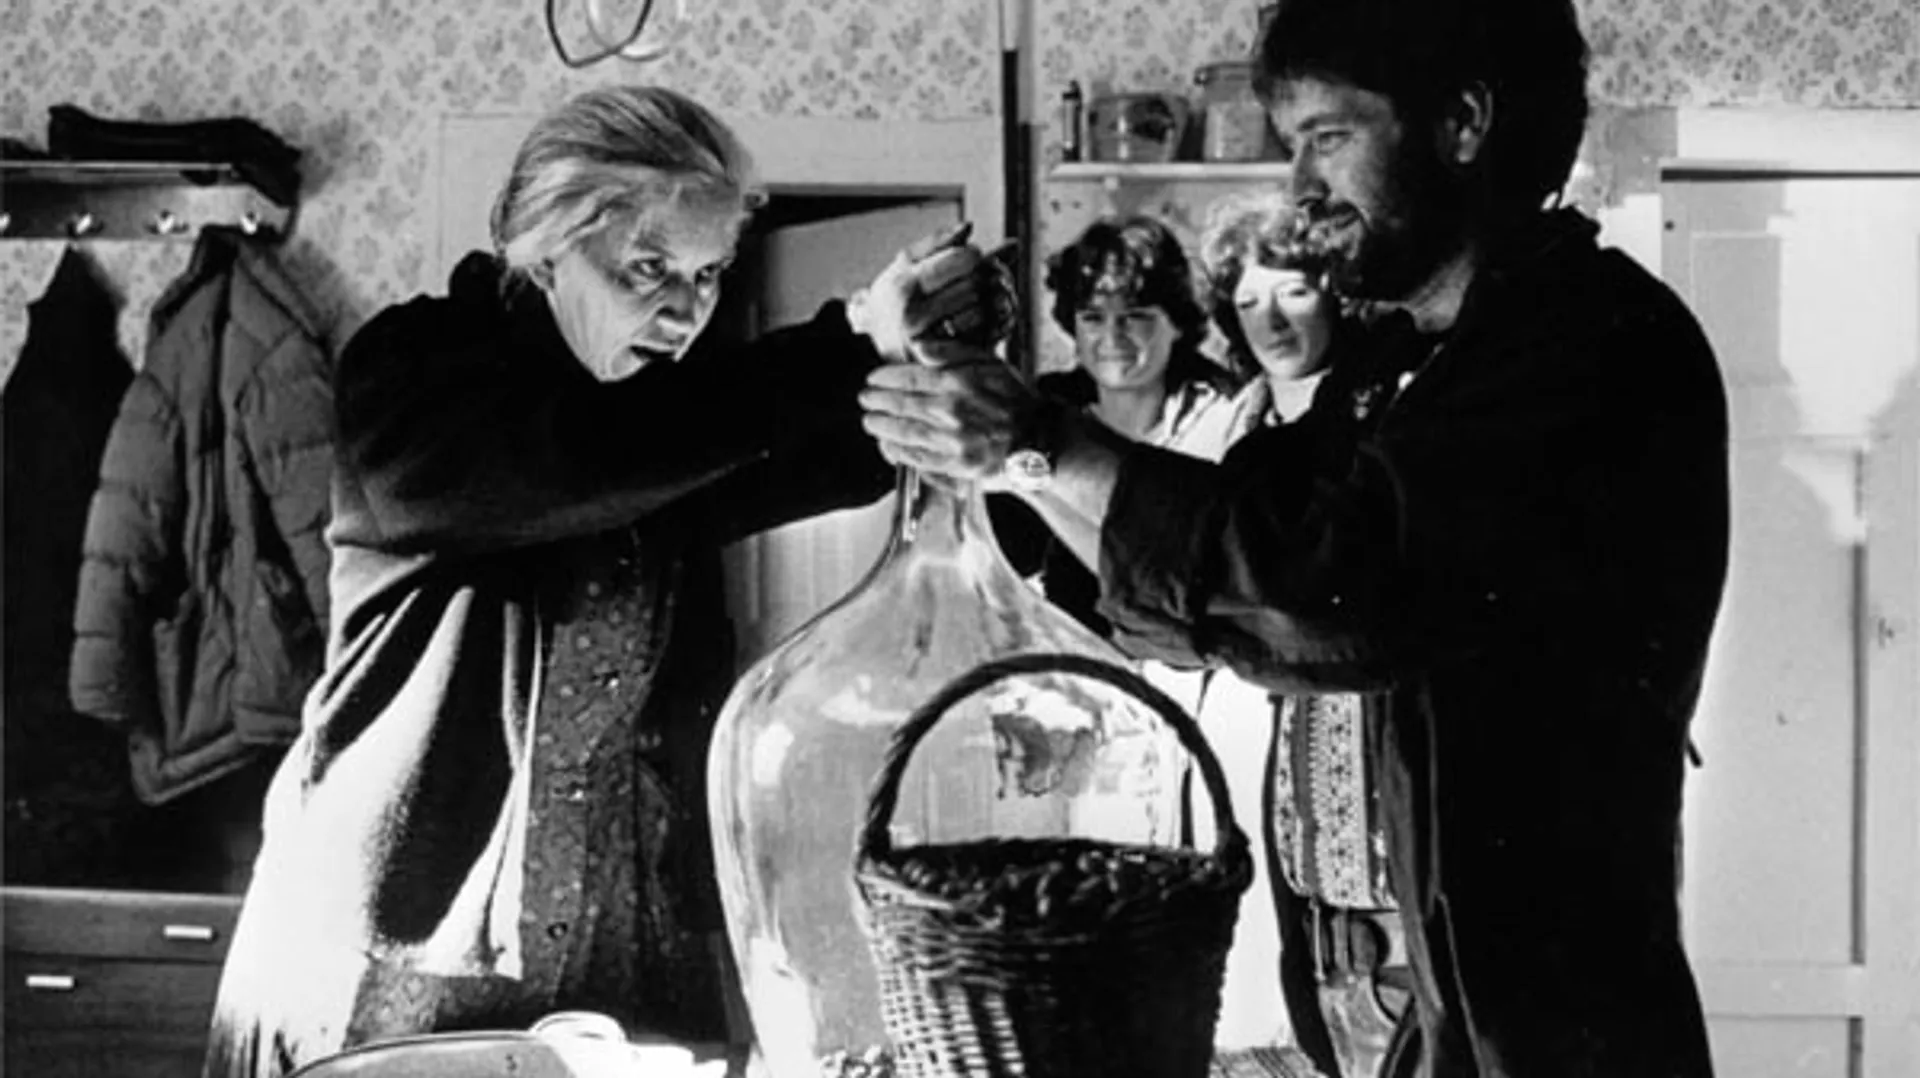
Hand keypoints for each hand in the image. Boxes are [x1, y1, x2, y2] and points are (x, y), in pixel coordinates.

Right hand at [850, 224, 1016, 360]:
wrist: (871, 345)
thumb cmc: (892, 297)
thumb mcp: (904, 265)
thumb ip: (937, 242)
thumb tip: (969, 226)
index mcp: (906, 285)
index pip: (962, 260)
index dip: (972, 255)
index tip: (968, 258)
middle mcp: (914, 315)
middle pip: (975, 284)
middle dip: (980, 278)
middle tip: (974, 279)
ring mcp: (928, 341)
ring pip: (980, 311)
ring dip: (984, 302)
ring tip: (972, 300)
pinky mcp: (940, 361)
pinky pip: (978, 337)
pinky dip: (982, 326)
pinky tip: (972, 320)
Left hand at [858, 342, 1035, 484]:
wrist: (1039, 437)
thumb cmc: (1015, 399)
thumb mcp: (990, 363)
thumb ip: (952, 352)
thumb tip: (919, 348)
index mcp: (959, 383)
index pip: (909, 377)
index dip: (885, 378)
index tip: (873, 378)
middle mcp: (952, 412)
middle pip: (901, 405)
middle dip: (877, 401)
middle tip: (864, 399)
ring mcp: (952, 441)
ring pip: (904, 432)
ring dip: (881, 426)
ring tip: (869, 421)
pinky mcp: (956, 465)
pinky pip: (918, 458)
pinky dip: (898, 451)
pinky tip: (886, 445)